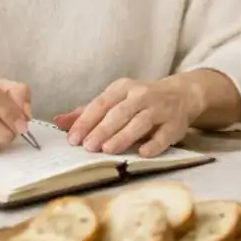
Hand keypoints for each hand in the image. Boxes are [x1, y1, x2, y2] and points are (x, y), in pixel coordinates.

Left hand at [53, 76, 201, 157]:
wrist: (182, 94)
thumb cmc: (141, 101)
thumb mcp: (115, 101)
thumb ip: (88, 112)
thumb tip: (58, 121)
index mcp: (123, 88)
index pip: (101, 104)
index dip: (86, 121)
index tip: (73, 139)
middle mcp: (142, 95)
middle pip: (119, 113)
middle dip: (102, 130)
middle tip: (88, 147)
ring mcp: (161, 108)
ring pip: (140, 122)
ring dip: (123, 136)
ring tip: (107, 150)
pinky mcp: (176, 123)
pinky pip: (164, 134)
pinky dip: (154, 144)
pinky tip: (142, 152)